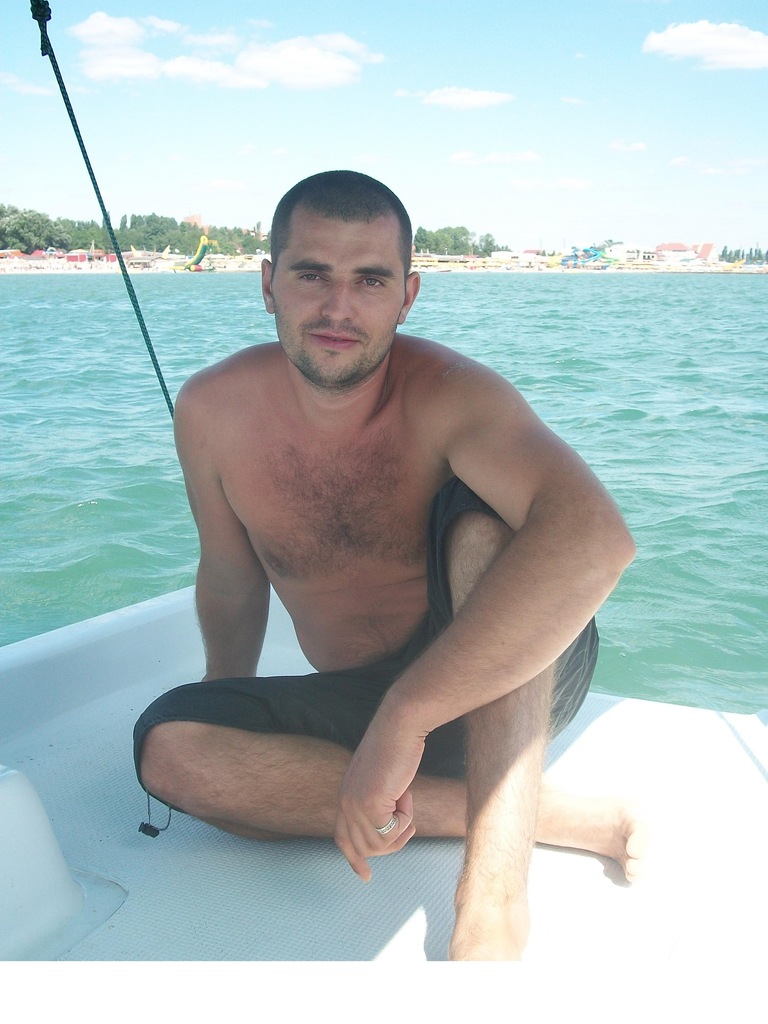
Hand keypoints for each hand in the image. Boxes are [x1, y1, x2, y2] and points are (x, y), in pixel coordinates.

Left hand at [334, 716, 425, 880]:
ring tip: (406, 801)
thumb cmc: (397, 747)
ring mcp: (355, 805)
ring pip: (379, 844)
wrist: (400, 726)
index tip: (365, 876)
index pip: (342, 838)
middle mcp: (344, 802)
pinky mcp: (369, 804)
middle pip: (364, 848)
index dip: (354, 859)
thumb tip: (384, 826)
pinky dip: (405, 819)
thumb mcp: (382, 779)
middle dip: (391, 844)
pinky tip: (405, 794)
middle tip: (409, 825)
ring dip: (400, 828)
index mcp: (345, 795)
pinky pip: (391, 832)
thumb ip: (376, 800)